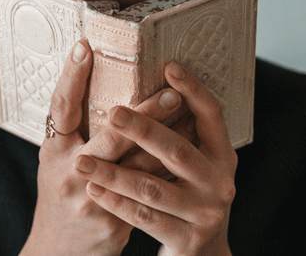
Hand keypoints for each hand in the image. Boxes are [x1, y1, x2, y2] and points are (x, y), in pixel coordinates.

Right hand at [19, 41, 187, 255]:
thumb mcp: (57, 160)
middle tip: (171, 91)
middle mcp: (69, 173)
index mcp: (52, 152)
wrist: (59, 253)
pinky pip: (149, 191)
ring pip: (139, 165)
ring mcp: (91, 200)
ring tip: (191, 117)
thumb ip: (77, 129)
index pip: (60, 107)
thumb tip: (103, 79)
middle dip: (145, 114)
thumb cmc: (62, 194)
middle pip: (111, 137)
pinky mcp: (113, 222)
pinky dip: (169, 168)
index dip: (71, 76)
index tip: (84, 46)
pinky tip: (188, 151)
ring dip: (169, 139)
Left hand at [74, 61, 237, 255]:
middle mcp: (220, 182)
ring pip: (152, 187)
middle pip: (178, 149)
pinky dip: (116, 202)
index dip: (193, 89)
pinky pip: (144, 218)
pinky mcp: (187, 239)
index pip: (211, 114)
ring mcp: (205, 213)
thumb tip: (150, 87)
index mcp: (223, 155)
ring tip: (82, 162)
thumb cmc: (189, 197)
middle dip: (144, 129)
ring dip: (114, 174)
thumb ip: (180, 135)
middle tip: (114, 113)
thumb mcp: (195, 165)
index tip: (168, 66)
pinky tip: (95, 189)